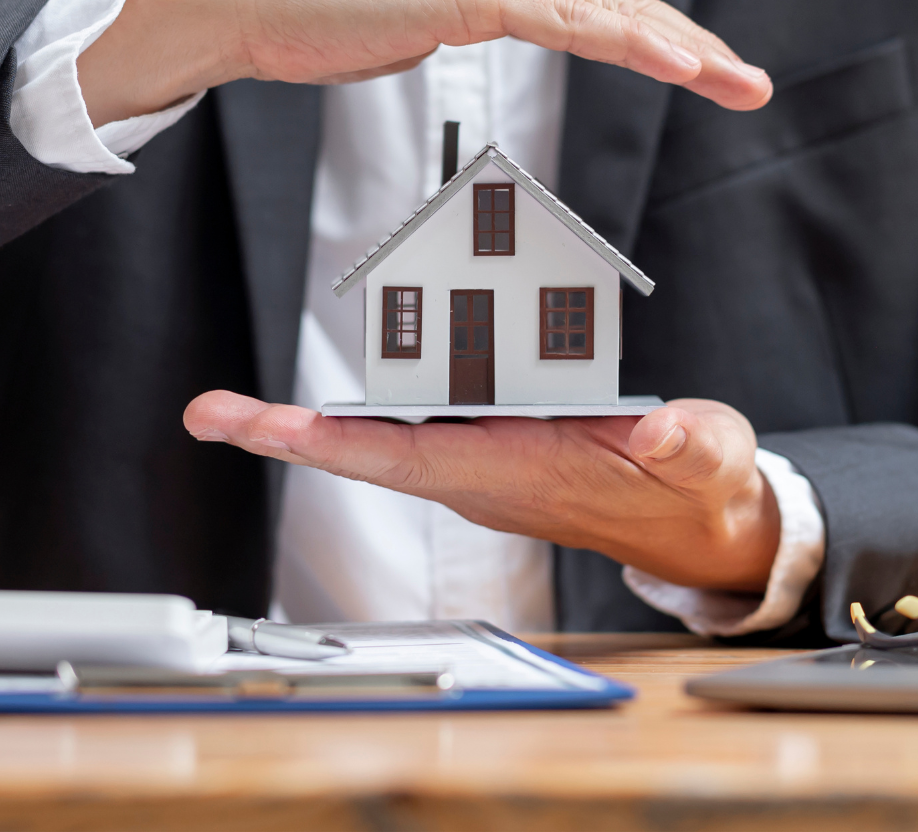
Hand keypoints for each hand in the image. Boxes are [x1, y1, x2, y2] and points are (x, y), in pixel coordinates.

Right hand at [77, 0, 772, 125]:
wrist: (248, 1)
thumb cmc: (322, 12)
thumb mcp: (424, 7)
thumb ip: (483, 8)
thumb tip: (526, 27)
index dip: (655, 28)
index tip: (704, 63)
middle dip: (688, 43)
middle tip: (747, 81)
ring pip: (605, 6)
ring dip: (682, 51)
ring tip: (735, 83)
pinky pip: (569, 22)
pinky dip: (631, 45)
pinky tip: (680, 66)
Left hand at [182, 393, 780, 591]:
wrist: (694, 523)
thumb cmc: (693, 487)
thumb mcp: (708, 457)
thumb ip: (689, 443)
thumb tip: (663, 431)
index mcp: (523, 474)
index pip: (418, 458)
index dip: (347, 445)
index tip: (278, 432)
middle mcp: (482, 474)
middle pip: (369, 454)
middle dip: (288, 438)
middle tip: (209, 415)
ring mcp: (477, 464)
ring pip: (378, 441)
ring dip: (308, 425)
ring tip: (229, 410)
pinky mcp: (484, 446)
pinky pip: (405, 425)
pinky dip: (357, 409)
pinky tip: (313, 395)